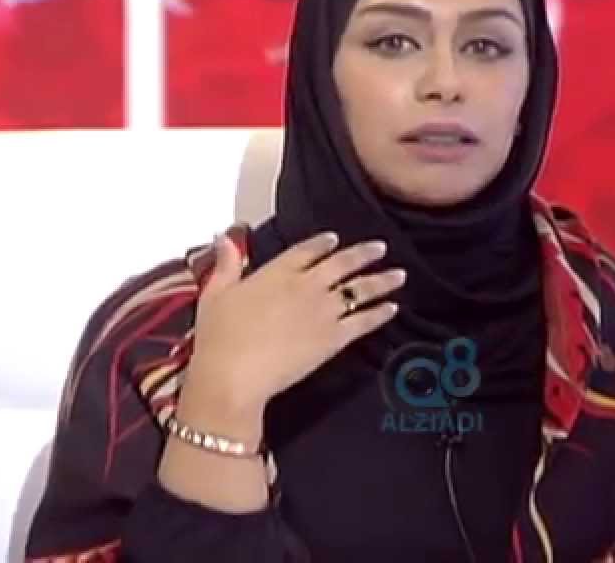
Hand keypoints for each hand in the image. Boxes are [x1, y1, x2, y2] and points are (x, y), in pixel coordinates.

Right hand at [181, 231, 404, 416]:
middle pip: (342, 263)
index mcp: (278, 272)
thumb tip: (225, 238)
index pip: (307, 250)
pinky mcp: (334, 338)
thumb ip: (226, 264)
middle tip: (381, 247)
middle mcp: (307, 285)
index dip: (323, 243)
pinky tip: (392, 308)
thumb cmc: (219, 337)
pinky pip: (363, 321)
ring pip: (360, 289)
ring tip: (399, 275)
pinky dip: (380, 313)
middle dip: (364, 254)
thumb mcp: (215, 293)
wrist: (234, 374)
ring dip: (382, 281)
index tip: (334, 238)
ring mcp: (324, 311)